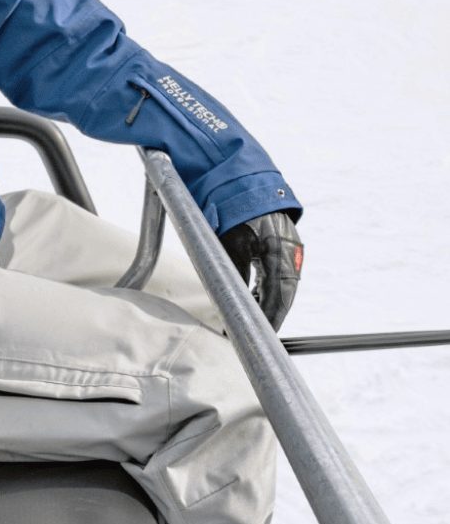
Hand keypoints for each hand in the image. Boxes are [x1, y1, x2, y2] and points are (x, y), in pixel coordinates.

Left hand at [220, 212, 302, 329]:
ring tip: (248, 320)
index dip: (269, 319)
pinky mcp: (281, 252)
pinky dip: (264, 291)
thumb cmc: (239, 214)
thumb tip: (235, 302)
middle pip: (282, 297)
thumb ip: (235, 273)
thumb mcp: (233, 244)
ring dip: (265, 305)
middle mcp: (289, 258)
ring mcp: (287, 255)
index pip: (279, 298)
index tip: (259, 335)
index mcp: (282, 257)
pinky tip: (252, 300)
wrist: (247, 188)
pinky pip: (276, 278)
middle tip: (253, 334)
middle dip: (268, 317)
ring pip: (279, 289)